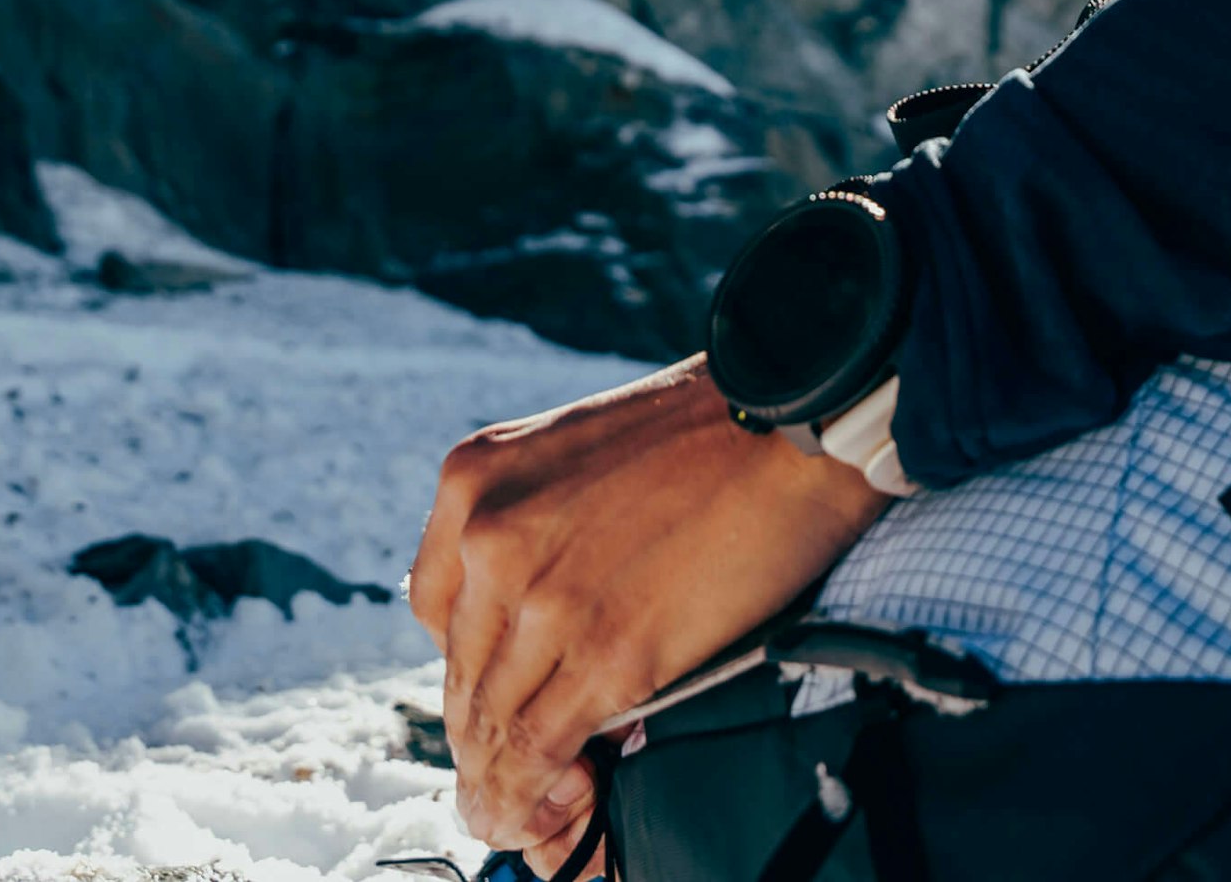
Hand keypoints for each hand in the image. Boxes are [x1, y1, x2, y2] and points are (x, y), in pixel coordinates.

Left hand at [411, 356, 894, 859]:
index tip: (492, 699)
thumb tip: (525, 625)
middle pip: (462, 671)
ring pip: (492, 720)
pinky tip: (546, 806)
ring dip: (499, 778)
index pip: (435, 609)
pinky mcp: (609, 652)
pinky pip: (540, 746)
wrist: (796, 420)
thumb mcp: (574, 452)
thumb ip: (535, 524)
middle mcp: (489, 535)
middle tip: (503, 776)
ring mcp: (545, 598)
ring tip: (516, 810)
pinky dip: (534, 791)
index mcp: (474, 478)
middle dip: (480, 734)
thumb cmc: (708, 430)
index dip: (465, 668)